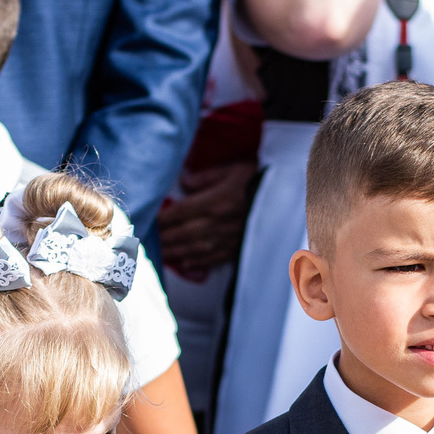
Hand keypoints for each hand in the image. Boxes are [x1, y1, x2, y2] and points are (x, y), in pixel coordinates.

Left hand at [155, 161, 258, 279]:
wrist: (287, 195)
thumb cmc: (258, 178)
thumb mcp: (231, 169)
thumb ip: (206, 177)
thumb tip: (186, 181)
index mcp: (214, 202)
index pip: (180, 212)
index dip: (163, 219)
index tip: (149, 222)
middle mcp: (218, 223)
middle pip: (183, 234)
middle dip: (164, 239)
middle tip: (146, 244)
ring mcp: (228, 238)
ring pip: (195, 249)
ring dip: (175, 253)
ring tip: (160, 256)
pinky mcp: (238, 247)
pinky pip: (214, 258)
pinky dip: (198, 262)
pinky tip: (186, 264)